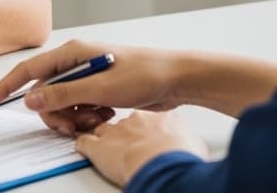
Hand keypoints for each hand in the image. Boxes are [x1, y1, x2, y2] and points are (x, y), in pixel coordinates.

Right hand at [0, 40, 183, 134]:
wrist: (175, 79)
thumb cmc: (143, 74)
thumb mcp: (101, 88)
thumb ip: (64, 94)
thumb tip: (32, 99)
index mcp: (73, 53)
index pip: (28, 70)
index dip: (5, 86)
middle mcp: (76, 63)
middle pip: (45, 94)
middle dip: (55, 114)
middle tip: (74, 125)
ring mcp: (87, 77)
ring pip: (62, 106)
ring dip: (75, 118)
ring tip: (100, 118)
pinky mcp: (97, 90)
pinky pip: (78, 110)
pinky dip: (87, 119)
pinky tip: (107, 116)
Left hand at [76, 111, 208, 187]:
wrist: (163, 162)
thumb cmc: (180, 154)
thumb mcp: (193, 142)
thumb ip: (187, 139)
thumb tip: (193, 147)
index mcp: (158, 117)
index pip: (147, 115)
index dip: (145, 126)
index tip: (149, 133)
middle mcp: (135, 119)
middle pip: (122, 119)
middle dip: (123, 130)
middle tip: (128, 142)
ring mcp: (115, 131)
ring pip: (100, 126)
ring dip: (101, 136)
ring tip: (107, 146)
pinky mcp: (98, 146)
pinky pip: (83, 141)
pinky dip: (83, 145)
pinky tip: (85, 148)